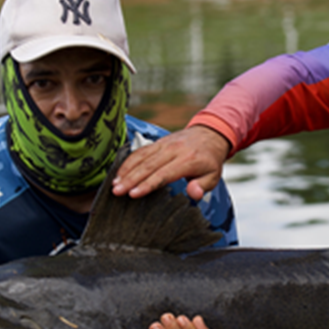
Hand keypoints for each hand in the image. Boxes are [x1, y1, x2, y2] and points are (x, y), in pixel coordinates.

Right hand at [112, 126, 230, 198]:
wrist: (210, 134)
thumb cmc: (210, 159)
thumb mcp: (213, 176)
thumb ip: (202, 186)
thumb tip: (193, 193)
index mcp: (188, 160)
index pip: (164, 174)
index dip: (147, 184)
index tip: (133, 194)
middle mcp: (173, 150)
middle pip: (148, 166)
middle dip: (131, 179)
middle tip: (117, 191)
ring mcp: (164, 144)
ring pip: (141, 157)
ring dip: (126, 170)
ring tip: (114, 184)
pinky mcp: (158, 142)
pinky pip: (141, 151)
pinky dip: (128, 161)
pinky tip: (119, 172)